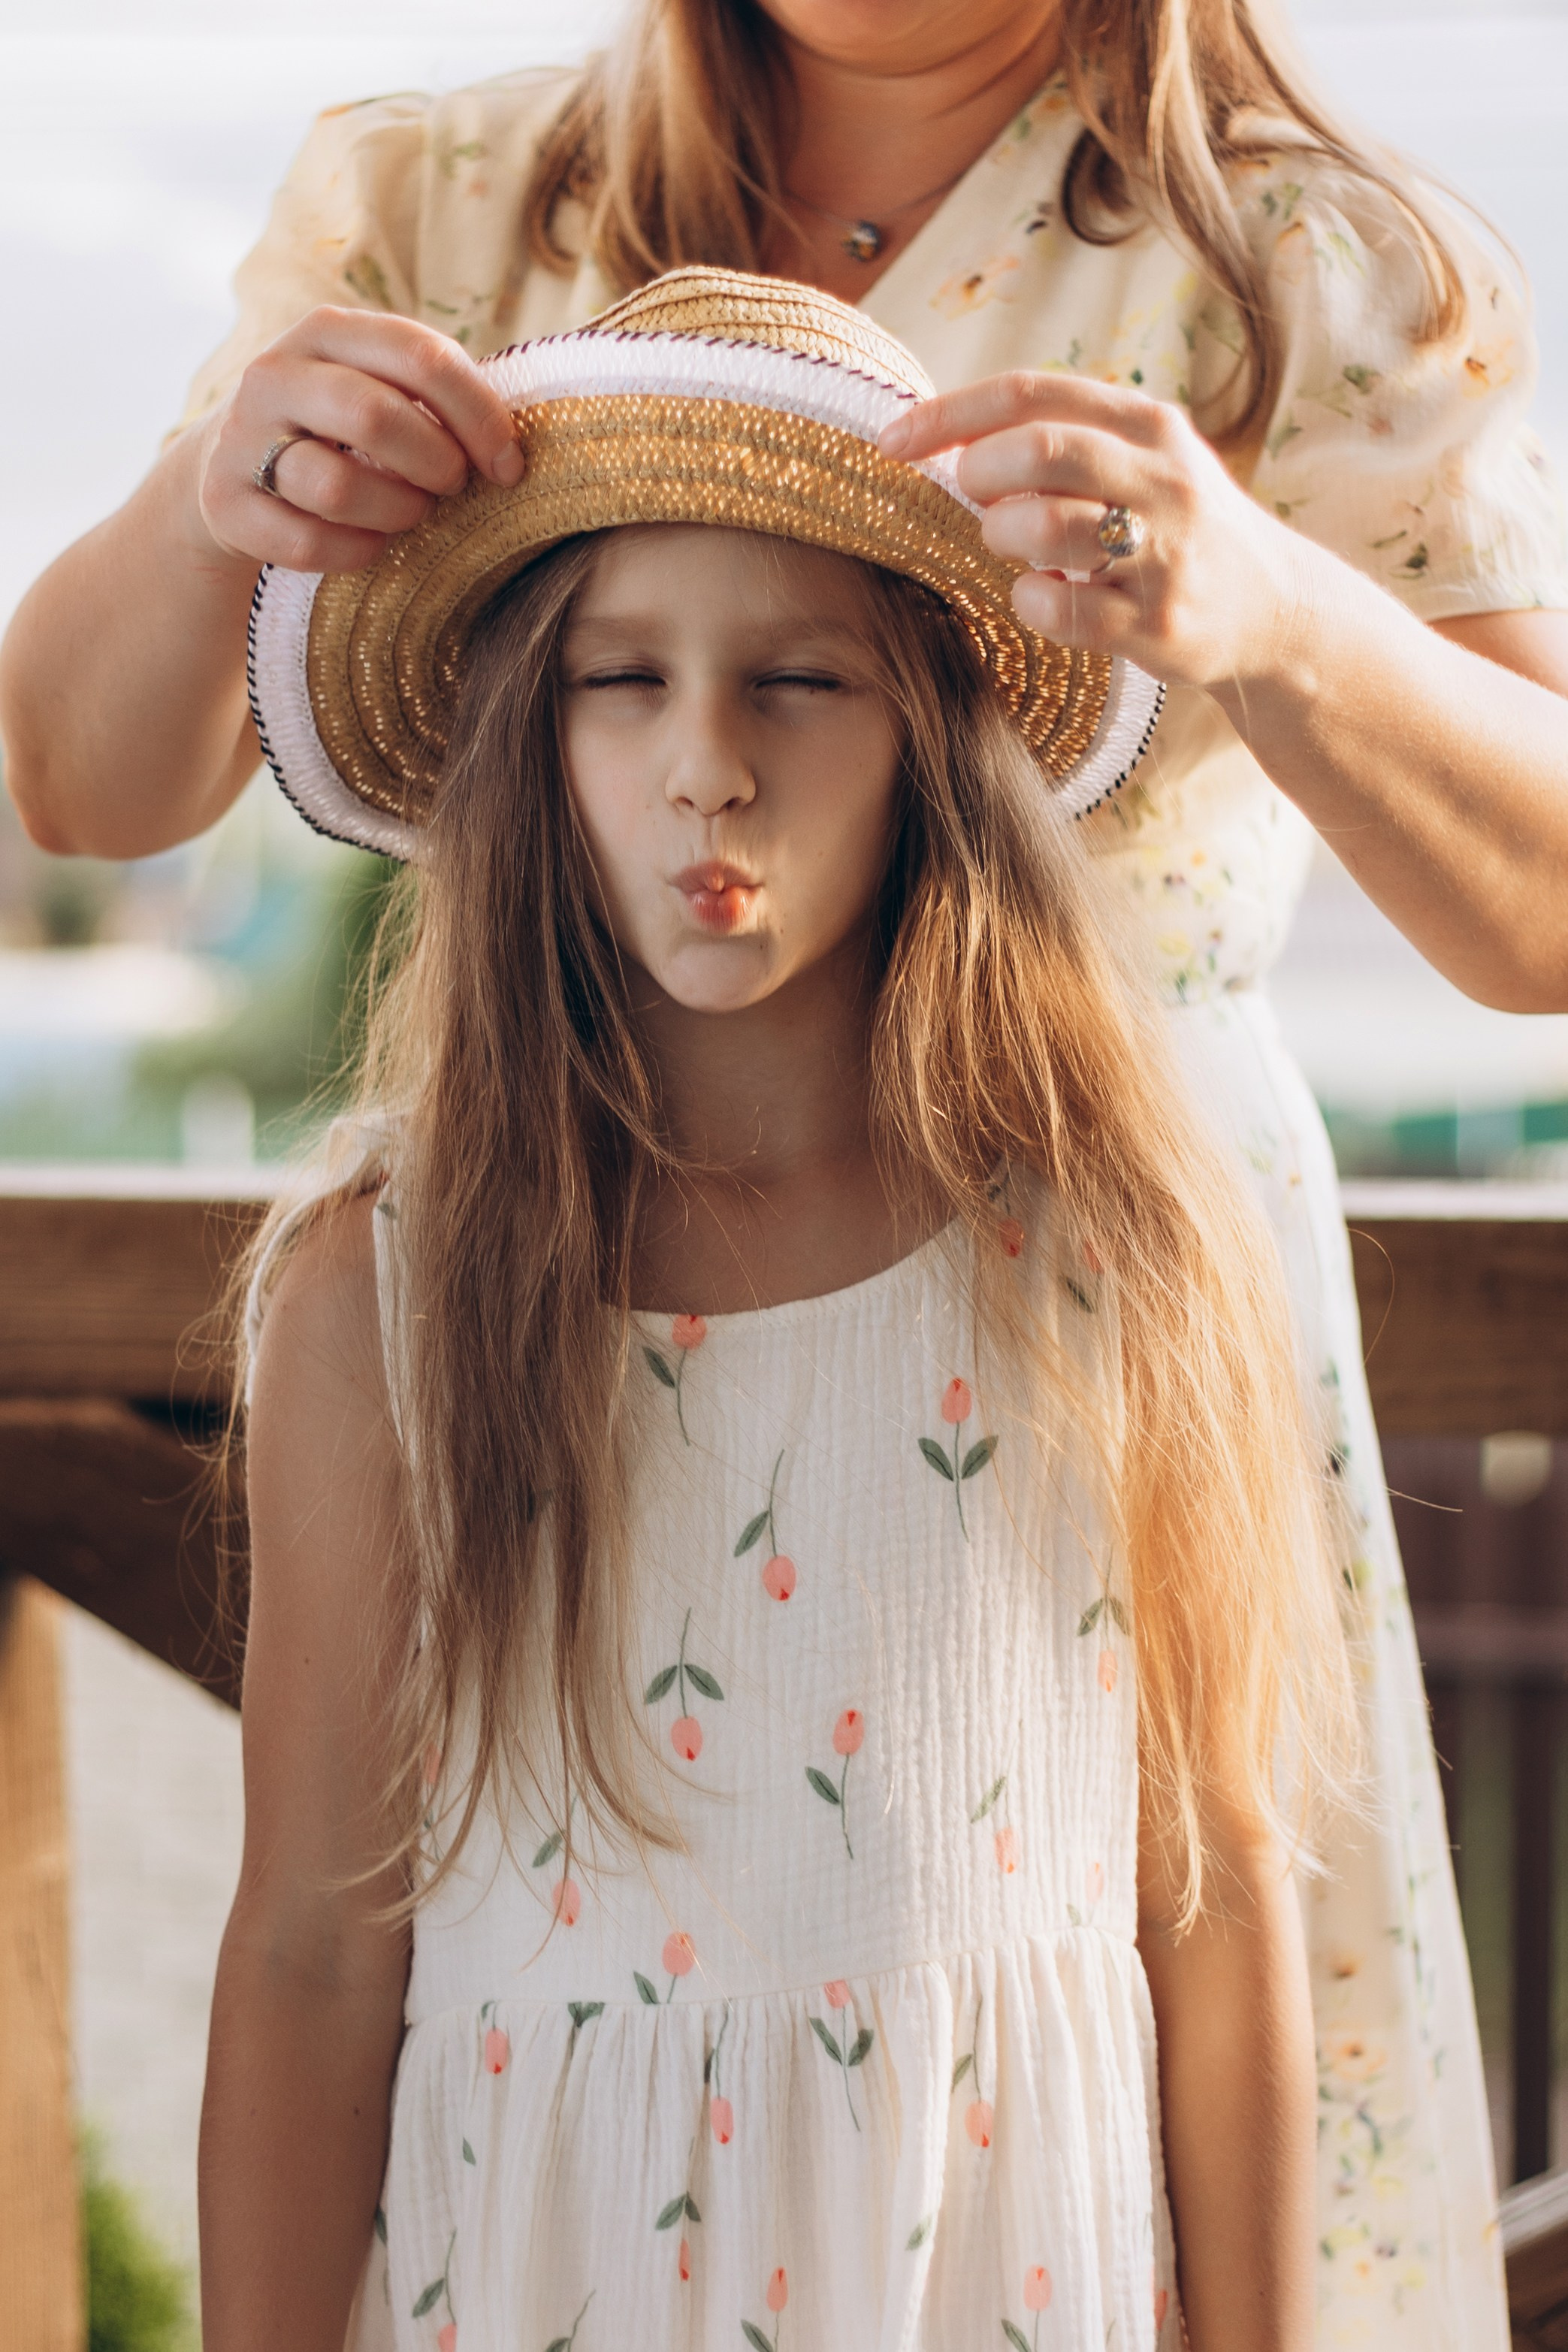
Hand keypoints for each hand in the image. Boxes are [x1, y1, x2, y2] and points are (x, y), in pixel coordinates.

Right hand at [191, 306, 524, 574]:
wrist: (231, 465)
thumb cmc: (341, 430)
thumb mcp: (385, 388)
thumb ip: (441, 395)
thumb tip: (518, 443)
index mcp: (329, 331)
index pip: (420, 357)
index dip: (479, 416)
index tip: (510, 467)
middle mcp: (276, 373)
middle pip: (373, 416)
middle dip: (433, 465)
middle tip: (452, 488)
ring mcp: (242, 438)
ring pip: (336, 485)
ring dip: (396, 513)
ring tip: (410, 515)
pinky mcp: (224, 504)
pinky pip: (306, 543)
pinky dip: (356, 553)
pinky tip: (372, 546)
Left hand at [880, 372, 1316, 692]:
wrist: (1273, 607)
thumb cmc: (1173, 528)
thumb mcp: (1138, 459)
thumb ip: (1061, 438)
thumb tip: (946, 437)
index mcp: (1147, 424)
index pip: (1032, 393)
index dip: (950, 415)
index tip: (891, 441)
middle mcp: (1162, 479)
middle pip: (1041, 449)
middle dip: (982, 474)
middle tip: (976, 499)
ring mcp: (1164, 553)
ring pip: (1047, 529)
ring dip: (1004, 540)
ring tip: (1014, 548)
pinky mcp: (1159, 623)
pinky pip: (1062, 610)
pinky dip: (1029, 602)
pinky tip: (1040, 596)